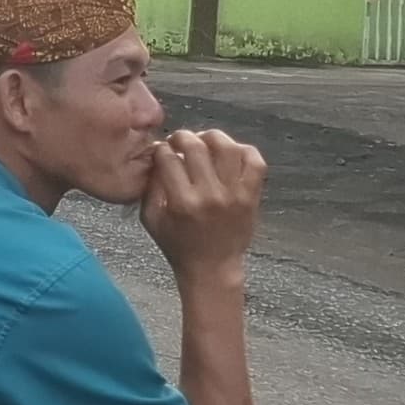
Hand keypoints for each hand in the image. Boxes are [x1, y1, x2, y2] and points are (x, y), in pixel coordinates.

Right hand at [140, 128, 265, 282]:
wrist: (213, 268)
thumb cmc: (179, 246)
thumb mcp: (151, 220)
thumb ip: (149, 187)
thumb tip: (156, 158)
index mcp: (182, 202)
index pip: (168, 158)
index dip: (161, 149)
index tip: (160, 151)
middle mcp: (210, 195)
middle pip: (196, 147)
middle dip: (182, 137)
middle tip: (178, 140)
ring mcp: (235, 194)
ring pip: (228, 148)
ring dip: (213, 137)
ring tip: (205, 140)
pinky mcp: (252, 196)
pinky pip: (255, 163)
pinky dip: (245, 150)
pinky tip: (231, 152)